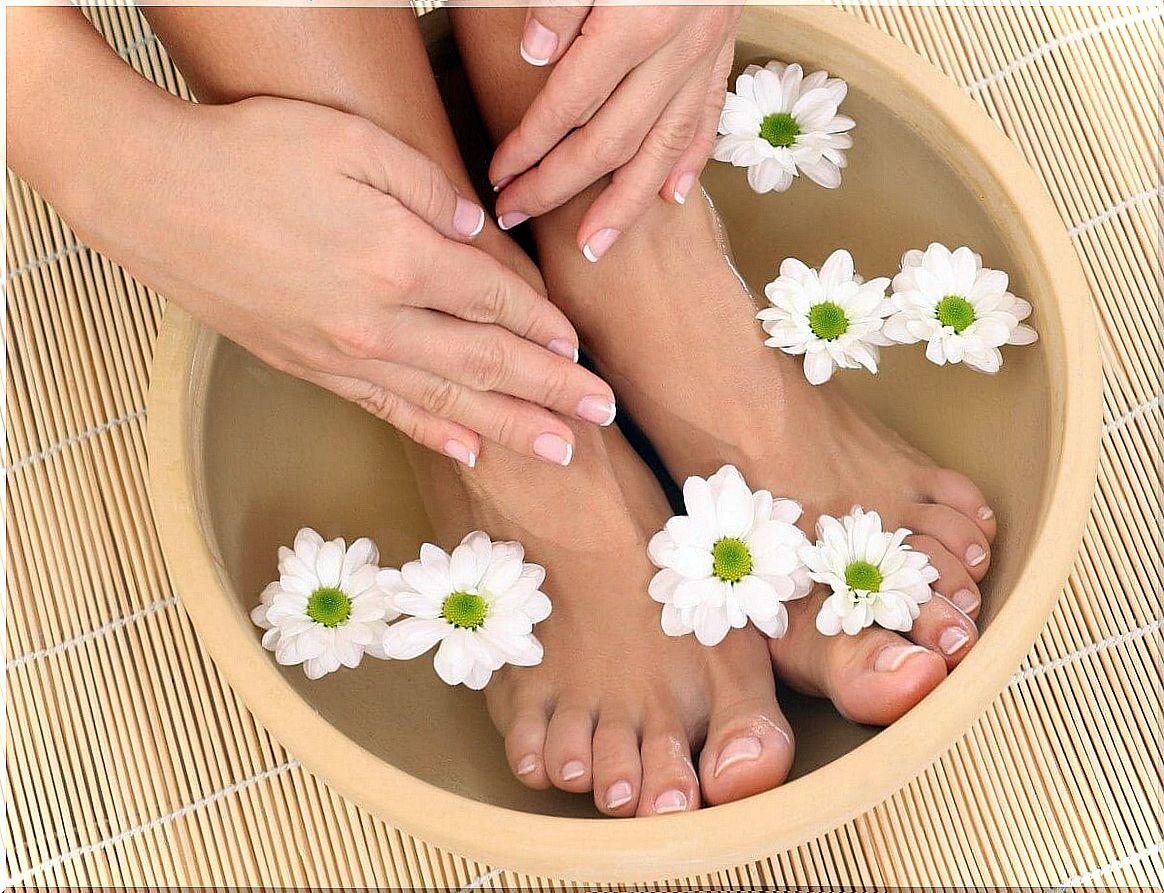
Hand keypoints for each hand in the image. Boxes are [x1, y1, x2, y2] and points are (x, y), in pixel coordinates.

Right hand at [77, 96, 616, 465]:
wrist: (150, 194)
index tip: (581, 348)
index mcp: (400, 258)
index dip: (546, 327)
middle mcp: (380, 321)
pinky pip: (386, 410)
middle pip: (489, 365)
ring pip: (447, 402)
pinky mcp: (308, 368)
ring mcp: (342, 353)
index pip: (497, 301)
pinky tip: (469, 451)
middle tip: (603, 417)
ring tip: (562, 451)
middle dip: (553, 393)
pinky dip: (433, 433)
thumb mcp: (350, 141)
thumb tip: (476, 230)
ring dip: (511, 428)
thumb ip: (427, 187)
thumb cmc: (250, 152)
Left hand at [492, 3, 740, 259]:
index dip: (529, 145)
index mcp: (637, 18)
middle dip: (558, 187)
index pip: (569, 103)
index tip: (500, 175)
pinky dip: (689, 163)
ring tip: (594, 244)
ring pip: (663, 148)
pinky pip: (707, 119)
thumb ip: (560, 2)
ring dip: (624, 205)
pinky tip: (669, 197)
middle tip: (517, 214)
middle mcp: (677, 48)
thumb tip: (534, 54)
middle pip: (611, 141)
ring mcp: (706, 54)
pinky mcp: (724, 49)